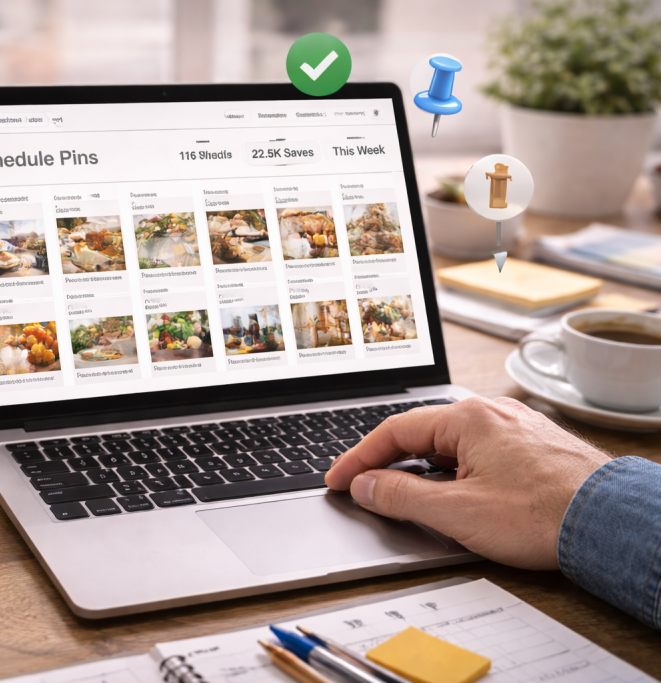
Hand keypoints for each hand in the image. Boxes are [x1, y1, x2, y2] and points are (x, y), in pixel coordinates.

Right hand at [324, 397, 611, 569]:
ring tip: (401, 497)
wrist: (611, 524)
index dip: (358, 458)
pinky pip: (475, 453)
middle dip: (386, 462)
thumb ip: (400, 496)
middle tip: (360, 487)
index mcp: (467, 418)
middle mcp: (490, 413)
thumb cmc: (543, 513)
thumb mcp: (455, 511)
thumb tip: (365, 487)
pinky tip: (450, 495)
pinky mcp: (530, 448)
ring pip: (449, 445)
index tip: (337, 479)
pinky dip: (450, 472)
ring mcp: (513, 429)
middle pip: (420, 434)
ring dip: (420, 469)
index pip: (394, 431)